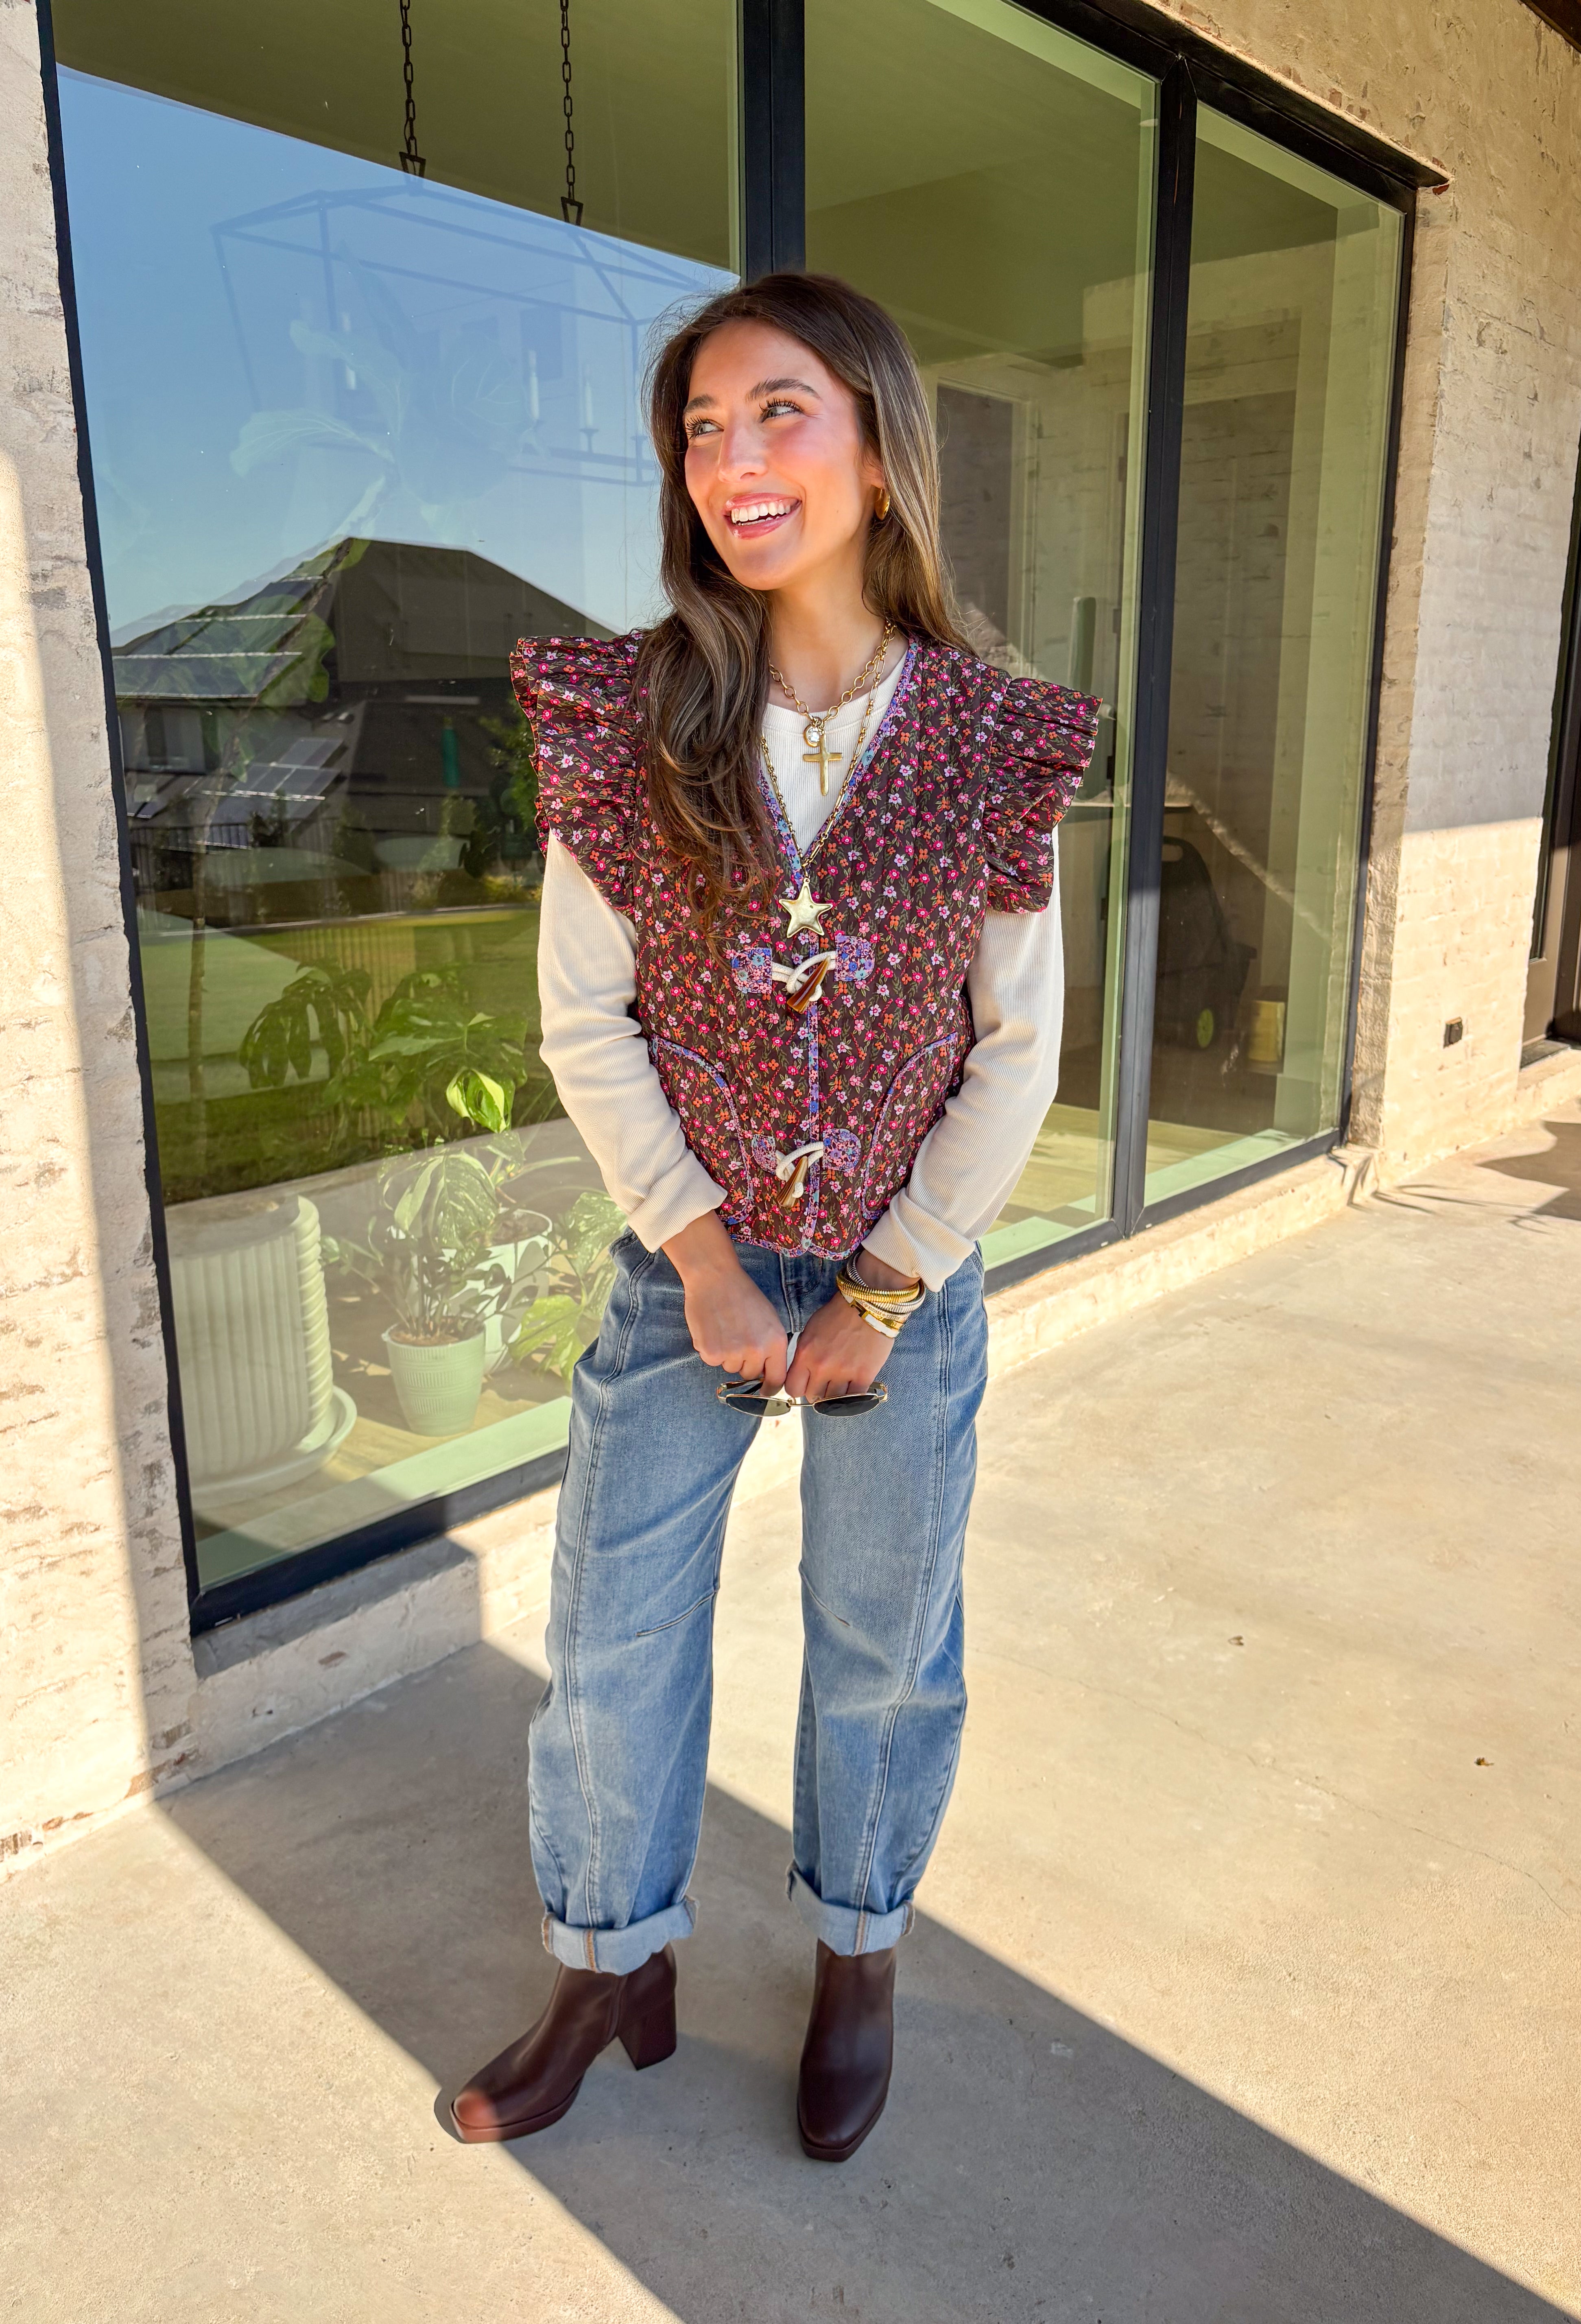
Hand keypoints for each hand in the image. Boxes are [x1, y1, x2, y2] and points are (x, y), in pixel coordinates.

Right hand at [664, 1213, 787, 1392]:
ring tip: (724, 1329)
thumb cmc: (743, 1295)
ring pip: (730, 1367)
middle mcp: (756, 1351)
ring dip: (726, 1355)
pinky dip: (710, 1349)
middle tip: (736, 1338)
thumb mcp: (769, 1319)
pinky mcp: (711, 1352)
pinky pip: (712, 1360)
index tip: (763, 1390)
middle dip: (744, 1363)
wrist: (715, 1278)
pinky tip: (712, 1329)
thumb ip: (771, 1346)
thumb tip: (765, 1371)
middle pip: (750, 1374)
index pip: (776, 1380)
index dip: (768, 1388)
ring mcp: (732, 1353)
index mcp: (775, 1342)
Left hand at [785, 1246, 916, 1403]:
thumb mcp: (810, 1332)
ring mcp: (843, 1373)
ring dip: (835, 1395)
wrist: (867, 1305)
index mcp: (805, 1355)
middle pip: (813, 1397)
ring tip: (841, 1383)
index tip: (806, 1384)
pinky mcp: (864, 1375)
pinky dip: (853, 1397)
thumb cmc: (836, 1315)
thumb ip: (804, 1356)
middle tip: (825, 1382)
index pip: (793, 1389)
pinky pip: (854, 1399)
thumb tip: (802, 1375)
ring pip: (833, 1401)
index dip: (799, 1388)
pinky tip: (853, 1388)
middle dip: (817, 1391)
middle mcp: (821, 1367)